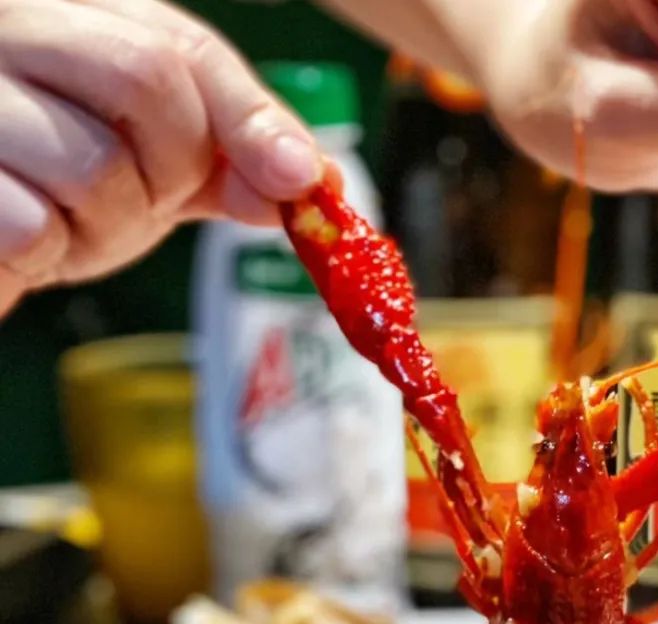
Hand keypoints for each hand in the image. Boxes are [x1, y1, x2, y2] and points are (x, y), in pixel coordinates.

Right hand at [0, 0, 321, 314]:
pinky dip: (50, 251)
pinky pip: (31, 225)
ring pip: (95, 162)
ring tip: (77, 223)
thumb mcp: (153, 161)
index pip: (183, 47)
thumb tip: (313, 180)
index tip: (300, 180)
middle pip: (147, 79)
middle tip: (154, 201)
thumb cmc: (59, 188)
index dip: (250, 117)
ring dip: (113, 222)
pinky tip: (30, 241)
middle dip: (177, 166)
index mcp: (71, 11)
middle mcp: (11, 28)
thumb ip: (228, 160)